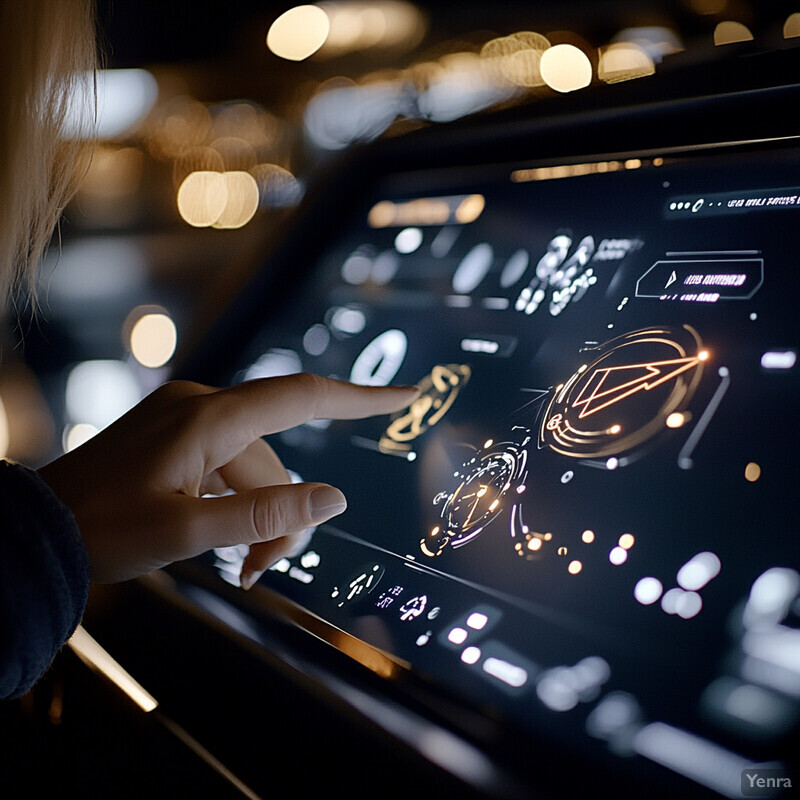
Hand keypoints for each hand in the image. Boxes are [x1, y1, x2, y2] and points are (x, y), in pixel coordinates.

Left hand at [40, 374, 417, 585]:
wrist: (39, 528)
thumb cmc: (102, 530)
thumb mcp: (188, 531)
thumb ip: (266, 514)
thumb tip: (334, 499)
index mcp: (208, 419)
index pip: (303, 396)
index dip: (361, 396)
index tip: (407, 394)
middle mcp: (203, 407)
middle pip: (277, 457)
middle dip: (283, 514)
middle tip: (260, 571)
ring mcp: (187, 420)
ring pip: (255, 468)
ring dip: (259, 516)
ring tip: (240, 568)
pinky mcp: (177, 437)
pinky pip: (228, 466)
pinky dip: (236, 503)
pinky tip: (224, 540)